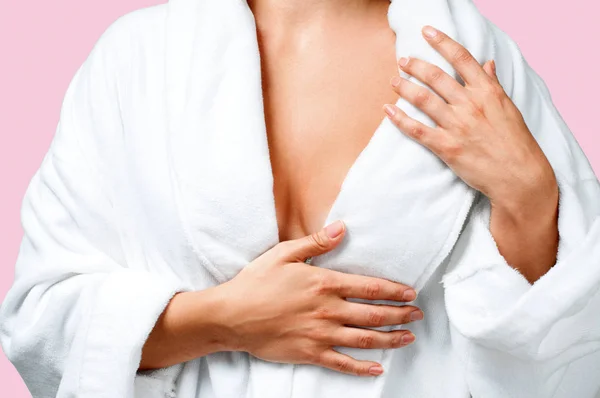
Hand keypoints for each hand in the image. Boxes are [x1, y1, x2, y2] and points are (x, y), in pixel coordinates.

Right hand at [213, 220, 422, 376]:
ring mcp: (321, 334)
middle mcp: (328, 310)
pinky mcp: (310, 353)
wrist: (231, 316)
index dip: (394, 291)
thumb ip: (316, 242)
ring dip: (391, 339)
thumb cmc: (256, 283)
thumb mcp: (283, 253)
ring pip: (365, 339)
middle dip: (400, 315)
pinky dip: (362, 368)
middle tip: (417, 315)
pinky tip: (378, 369)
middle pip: (374, 314)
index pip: (369, 287)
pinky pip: (342, 363)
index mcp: (324, 284)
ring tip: (408, 337)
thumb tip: (342, 228)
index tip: (410, 293)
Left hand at [383, 25, 557, 215]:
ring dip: (405, 87)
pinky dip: (399, 119)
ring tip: (394, 81)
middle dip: (415, 65)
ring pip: (423, 99)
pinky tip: (387, 110)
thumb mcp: (508, 107)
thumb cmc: (516, 142)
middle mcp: (470, 105)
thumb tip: (486, 63)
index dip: (442, 42)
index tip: (426, 33)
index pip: (461, 58)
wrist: (519, 176)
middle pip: (436, 76)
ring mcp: (457, 126)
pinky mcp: (447, 147)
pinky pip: (417, 130)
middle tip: (402, 60)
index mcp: (487, 92)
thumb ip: (492, 84)